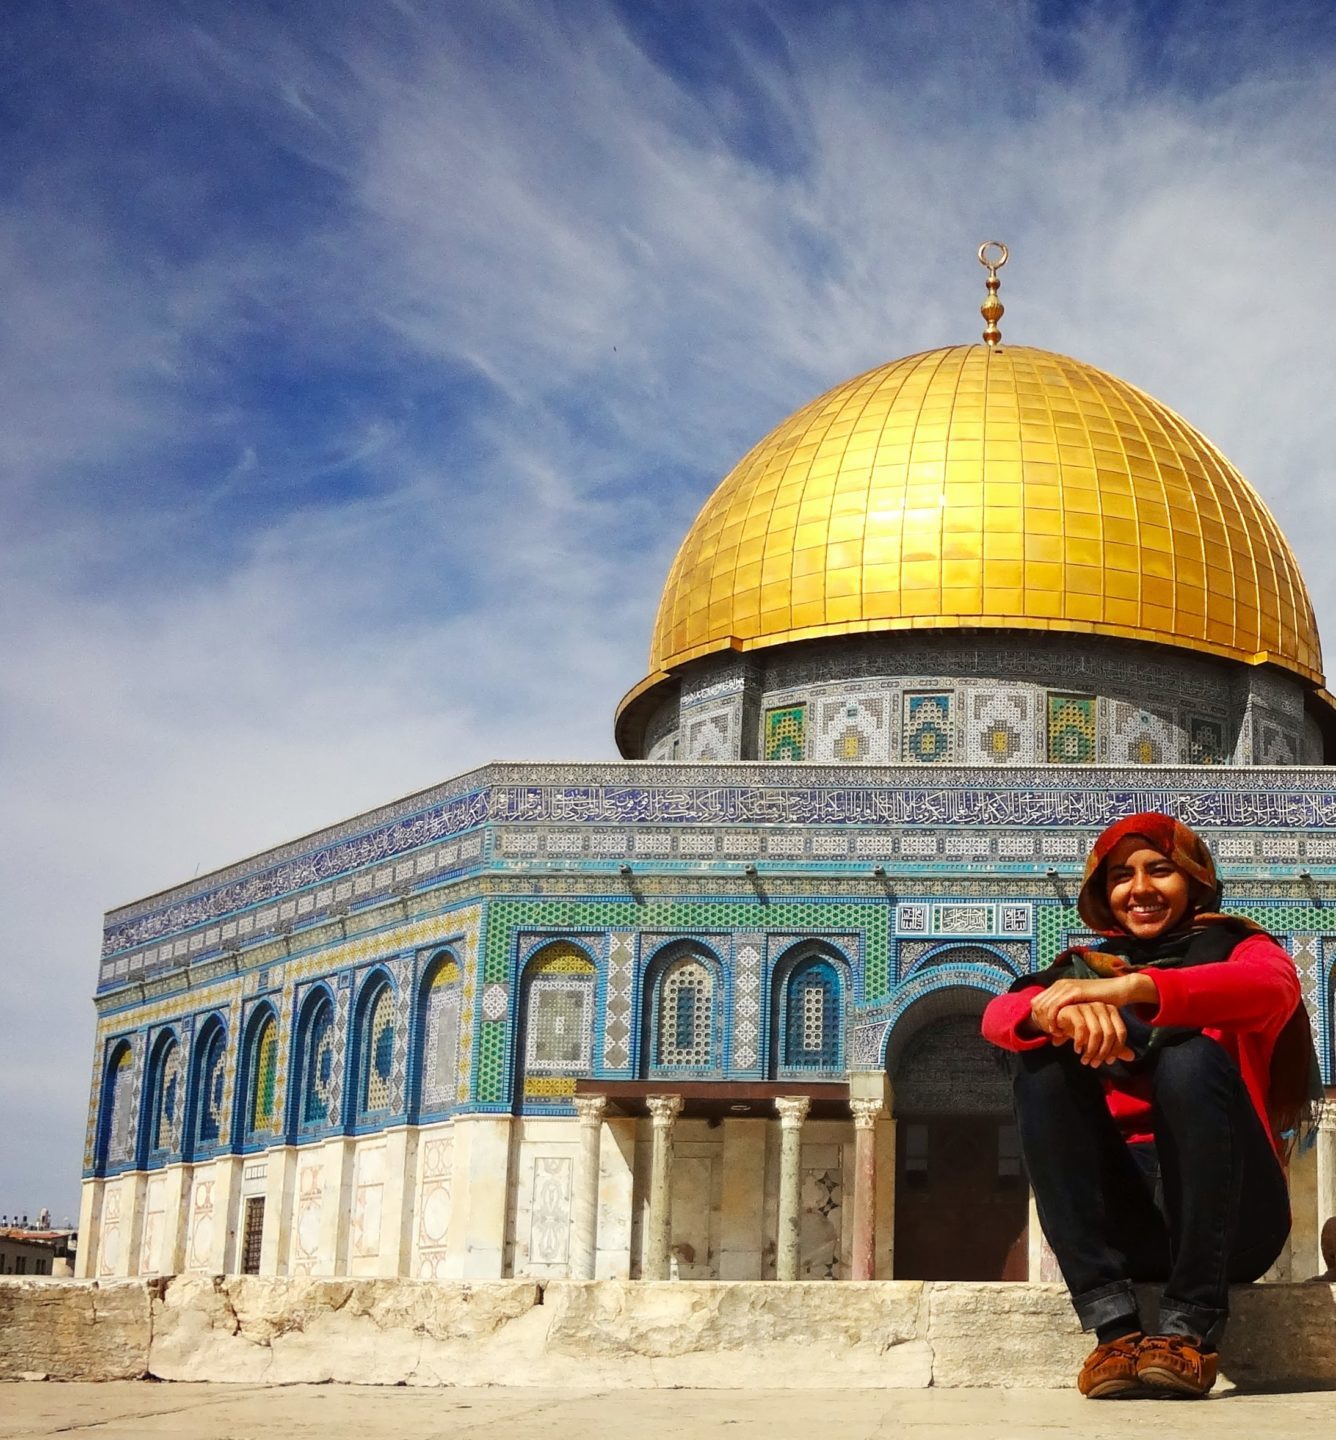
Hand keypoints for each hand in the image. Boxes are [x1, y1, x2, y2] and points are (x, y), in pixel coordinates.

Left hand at [1028, 974, 1156, 1036]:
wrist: (1117, 990)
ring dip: (1045, 1022)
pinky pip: (1055, 1006)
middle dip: (1039, 1021)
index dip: (1037, 1017)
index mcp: (1058, 987)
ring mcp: (1066, 986)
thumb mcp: (1079, 1012)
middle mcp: (1059, 985)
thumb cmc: (1100, 1003)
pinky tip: (1058, 1030)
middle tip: (1049, 1035)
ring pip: (1043, 1006)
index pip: (1036, 1002)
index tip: (1045, 1031)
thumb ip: (1066, 1024)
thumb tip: (1053, 1042)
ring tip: (1055, 1034)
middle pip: (1036, 1005)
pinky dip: (1053, 1019)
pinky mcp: (1074, 991)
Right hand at [1052, 1002, 1134, 1066]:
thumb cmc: (1078, 1028)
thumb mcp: (1097, 1039)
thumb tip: (1132, 1057)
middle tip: (1094, 1064)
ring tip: (1085, 1060)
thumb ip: (1113, 1046)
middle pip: (1110, 1034)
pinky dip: (1079, 1042)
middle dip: (1102, 1053)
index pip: (1121, 1033)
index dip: (1116, 1050)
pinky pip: (1081, 1028)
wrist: (1056, 1020)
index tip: (1108, 1061)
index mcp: (1110, 1011)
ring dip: (1091, 1050)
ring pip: (1096, 1032)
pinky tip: (1076, 1050)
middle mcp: (1100, 1006)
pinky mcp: (1073, 1009)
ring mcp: (1087, 1006)